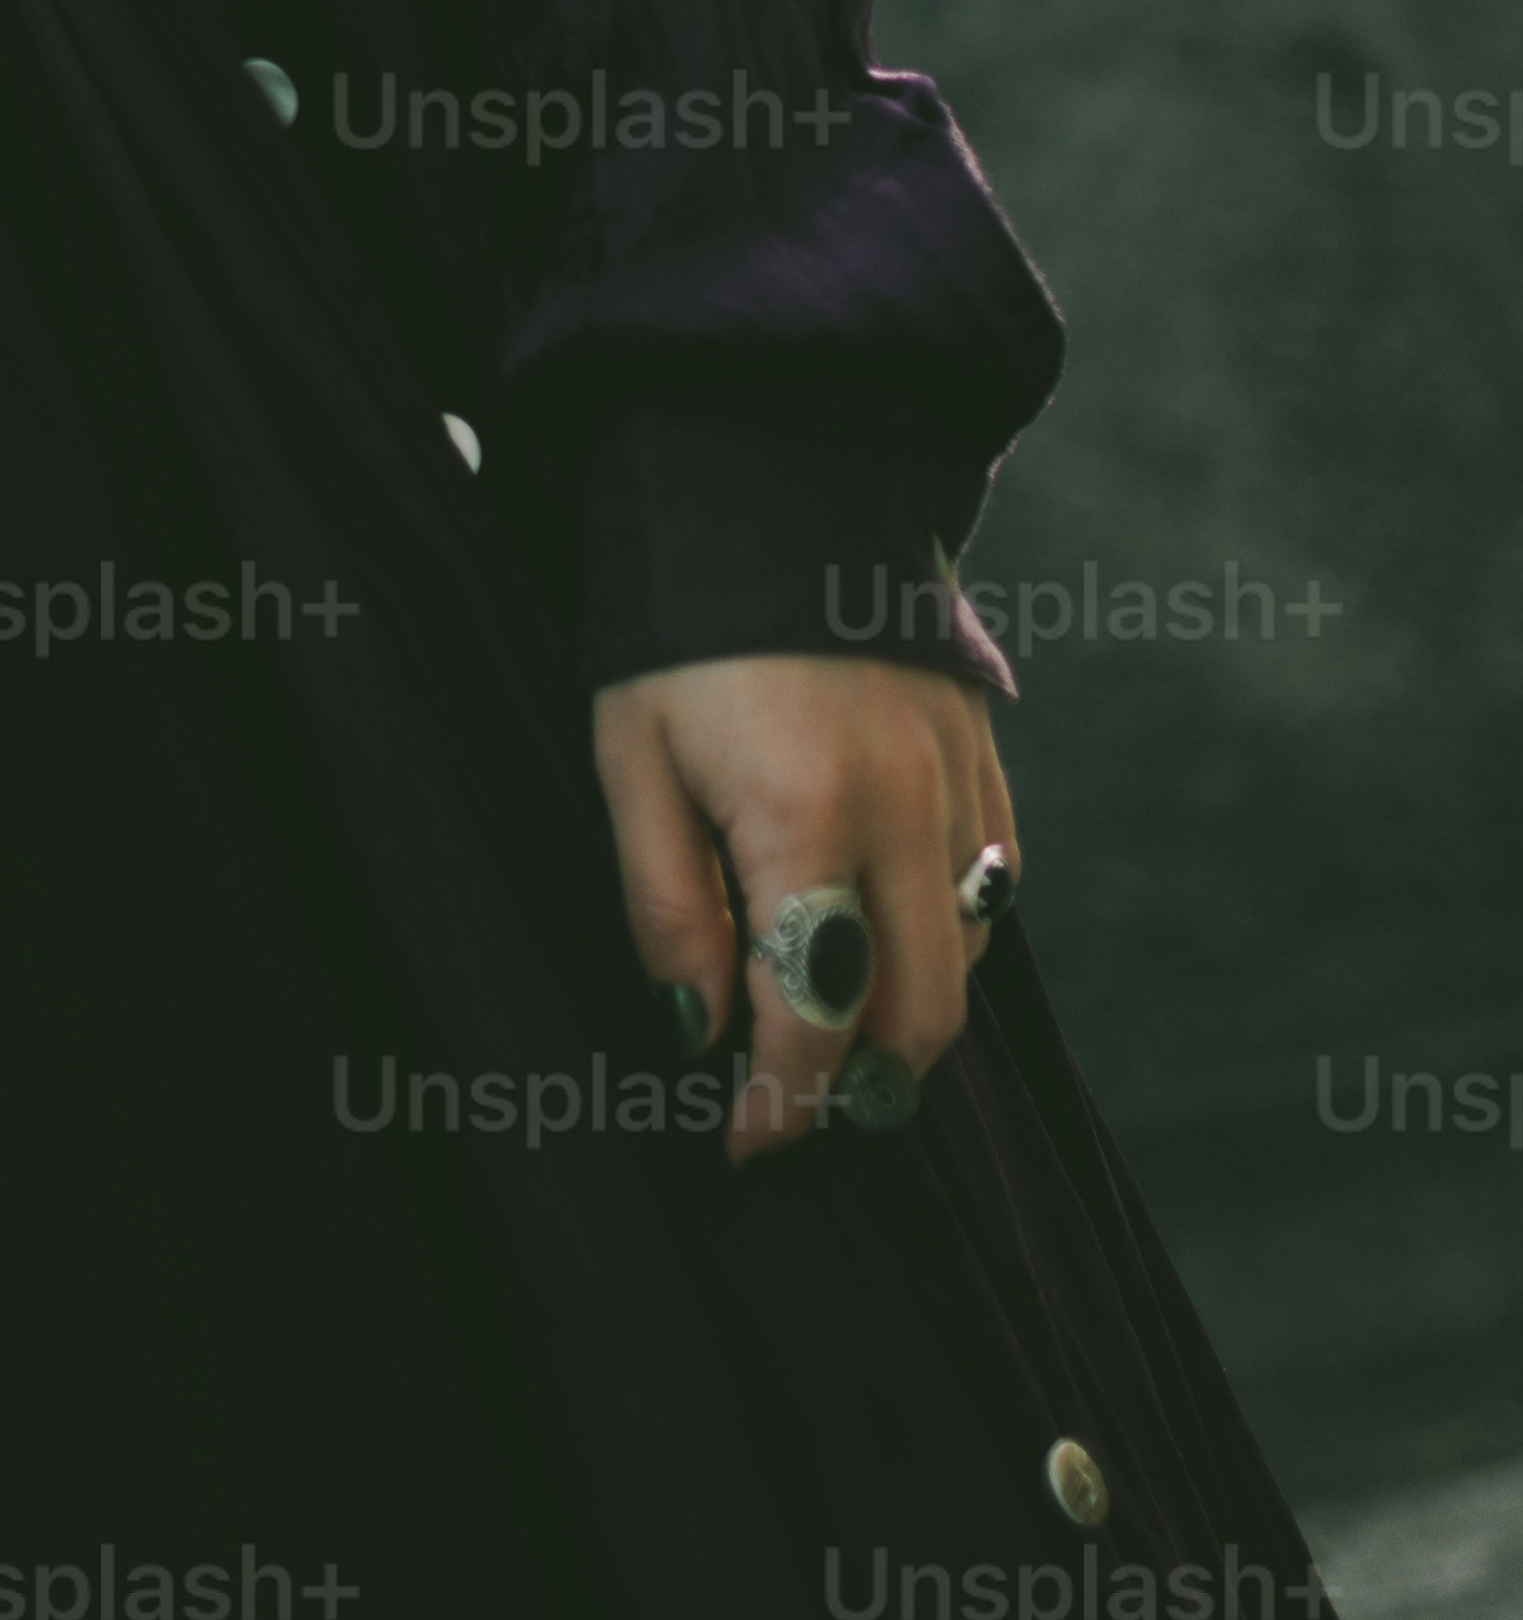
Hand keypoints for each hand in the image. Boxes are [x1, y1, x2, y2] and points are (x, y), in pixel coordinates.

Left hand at [592, 652, 1021, 1164]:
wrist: (776, 476)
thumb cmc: (677, 625)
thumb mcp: (629, 758)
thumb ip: (669, 906)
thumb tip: (702, 1031)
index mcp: (808, 819)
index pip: (815, 1017)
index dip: (783, 1103)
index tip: (748, 1143)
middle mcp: (907, 813)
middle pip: (919, 1017)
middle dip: (860, 1083)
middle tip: (793, 1098)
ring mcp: (960, 784)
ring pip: (964, 960)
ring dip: (906, 1013)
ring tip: (829, 1017)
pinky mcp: (985, 755)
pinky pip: (989, 887)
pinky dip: (943, 936)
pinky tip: (883, 931)